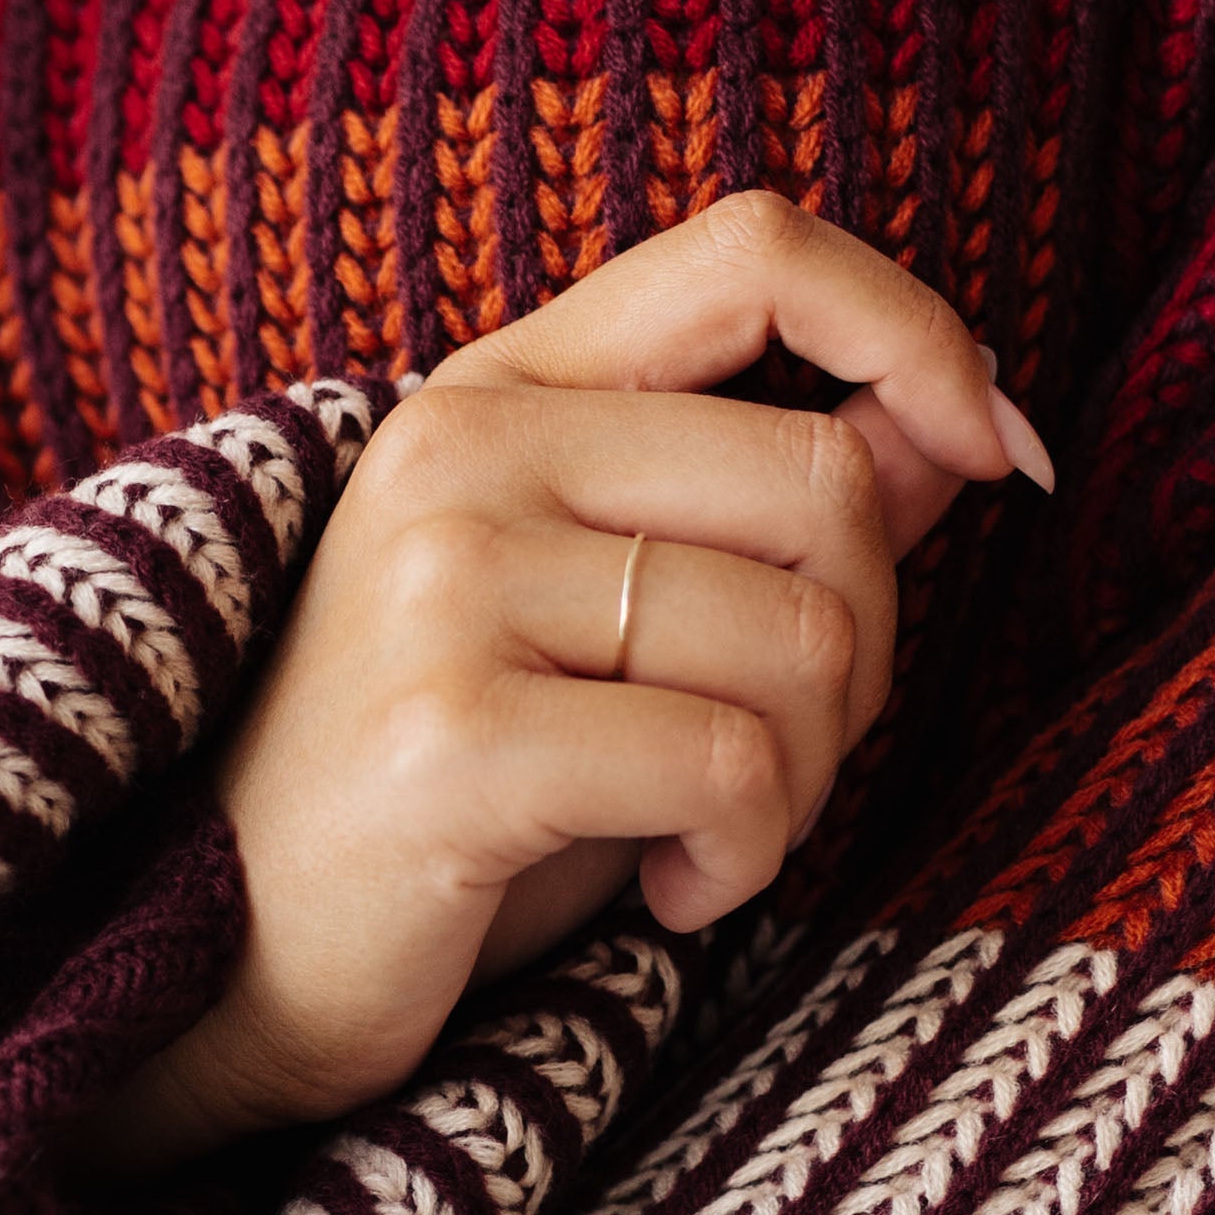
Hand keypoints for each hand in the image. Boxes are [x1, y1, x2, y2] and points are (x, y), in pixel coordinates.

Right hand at [91, 192, 1044, 1171]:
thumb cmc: (442, 798)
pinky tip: (665, 896)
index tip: (995, 454)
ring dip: (806, 781)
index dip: (917, 332)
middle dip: (866, 654)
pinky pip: (731, 764)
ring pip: (801, 639)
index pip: (756, 247)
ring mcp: (444, 584)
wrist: (219, 967)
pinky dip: (744, 859)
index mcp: (497, 390)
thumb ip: (769, 510)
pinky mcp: (453, 735)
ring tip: (705, 838)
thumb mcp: (603, 621)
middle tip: (774, 763)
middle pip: (826, 486)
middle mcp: (461, 449)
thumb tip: (963, 429)